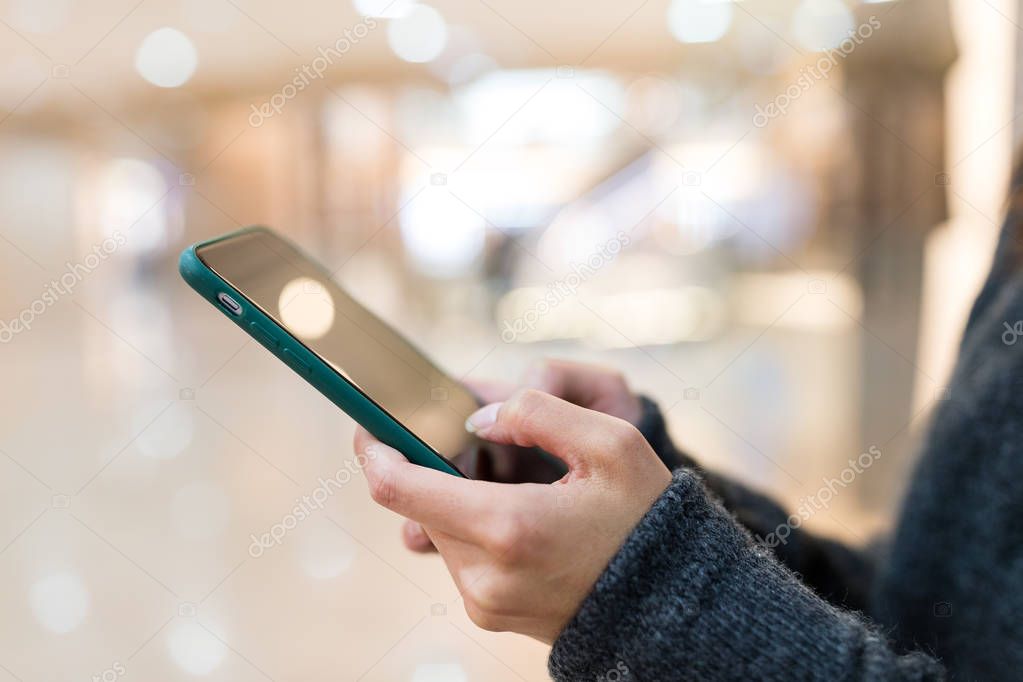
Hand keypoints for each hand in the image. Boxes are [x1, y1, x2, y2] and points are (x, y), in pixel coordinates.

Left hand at [354, 389, 671, 643]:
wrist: (669, 603)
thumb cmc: (646, 518)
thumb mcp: (611, 444)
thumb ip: (537, 413)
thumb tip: (478, 421)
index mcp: (507, 526)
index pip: (399, 486)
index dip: (374, 448)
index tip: (370, 423)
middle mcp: (483, 573)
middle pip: (420, 503)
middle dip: (434, 467)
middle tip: (481, 446)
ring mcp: (483, 600)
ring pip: (438, 527)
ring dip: (457, 497)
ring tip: (517, 485)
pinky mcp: (488, 612)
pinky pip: (459, 554)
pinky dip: (474, 526)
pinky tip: (521, 516)